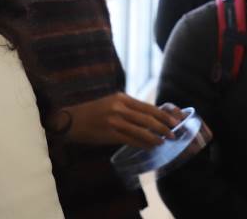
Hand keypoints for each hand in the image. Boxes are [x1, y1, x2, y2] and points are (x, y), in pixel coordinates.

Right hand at [54, 93, 180, 148]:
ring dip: (155, 137)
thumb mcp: (111, 103)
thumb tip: (149, 117)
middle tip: (174, 133)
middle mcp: (119, 107)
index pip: (148, 106)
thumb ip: (128, 108)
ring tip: (164, 142)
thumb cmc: (92, 112)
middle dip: (164, 126)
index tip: (175, 121)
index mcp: (121, 98)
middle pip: (148, 117)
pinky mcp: (109, 134)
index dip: (163, 115)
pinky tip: (150, 147)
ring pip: (141, 130)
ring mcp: (115, 121)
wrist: (71, 120)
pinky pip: (131, 140)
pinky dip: (143, 144)